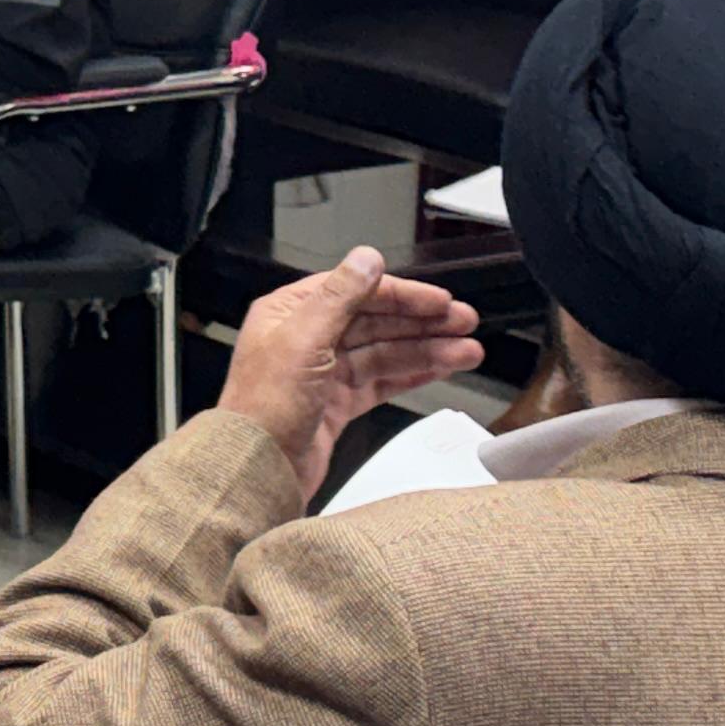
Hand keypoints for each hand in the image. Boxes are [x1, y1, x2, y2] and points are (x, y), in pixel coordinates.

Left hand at [214, 244, 484, 503]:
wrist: (257, 467)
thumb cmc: (264, 406)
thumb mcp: (303, 341)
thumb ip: (338, 298)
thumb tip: (365, 258)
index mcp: (289, 314)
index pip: (354, 291)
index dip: (400, 294)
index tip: (438, 300)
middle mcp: (305, 339)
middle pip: (374, 321)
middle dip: (422, 322)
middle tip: (464, 322)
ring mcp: (322, 373)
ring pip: (383, 352)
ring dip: (426, 350)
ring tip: (467, 351)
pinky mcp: (335, 403)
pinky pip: (380, 381)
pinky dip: (411, 374)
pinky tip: (440, 369)